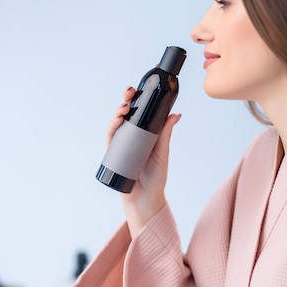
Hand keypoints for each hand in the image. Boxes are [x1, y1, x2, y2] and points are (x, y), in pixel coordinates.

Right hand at [108, 86, 181, 236]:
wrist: (145, 199)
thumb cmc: (155, 177)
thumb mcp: (162, 153)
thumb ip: (166, 134)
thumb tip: (175, 115)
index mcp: (144, 134)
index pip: (141, 112)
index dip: (140, 99)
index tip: (142, 88)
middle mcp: (131, 137)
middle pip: (127, 114)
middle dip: (127, 100)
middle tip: (131, 92)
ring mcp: (121, 144)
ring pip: (117, 122)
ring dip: (119, 111)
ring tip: (125, 106)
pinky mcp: (113, 153)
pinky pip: (110, 137)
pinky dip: (112, 126)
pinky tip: (118, 121)